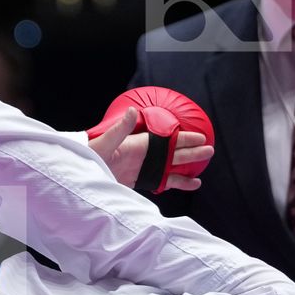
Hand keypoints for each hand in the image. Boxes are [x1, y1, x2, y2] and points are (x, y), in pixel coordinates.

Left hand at [88, 108, 213, 191]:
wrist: (84, 174)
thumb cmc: (92, 155)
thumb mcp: (106, 142)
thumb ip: (120, 129)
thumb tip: (131, 110)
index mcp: (139, 144)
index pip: (167, 140)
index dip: (183, 138)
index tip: (200, 137)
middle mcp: (144, 156)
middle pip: (173, 152)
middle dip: (191, 151)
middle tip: (210, 150)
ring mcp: (143, 169)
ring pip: (171, 167)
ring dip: (187, 167)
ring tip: (204, 166)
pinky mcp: (140, 181)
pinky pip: (163, 182)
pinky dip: (177, 183)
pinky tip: (191, 184)